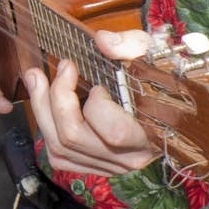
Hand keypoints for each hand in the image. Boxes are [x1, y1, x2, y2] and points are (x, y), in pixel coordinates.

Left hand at [23, 30, 157, 177]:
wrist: (172, 112)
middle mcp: (126, 160)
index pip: (113, 132)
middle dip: (55, 98)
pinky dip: (46, 127)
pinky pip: (57, 154)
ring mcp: (106, 167)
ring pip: (58, 146)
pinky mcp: (90, 168)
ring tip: (36, 78)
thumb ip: (132, 47)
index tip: (98, 84)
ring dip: (42, 109)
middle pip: (73, 136)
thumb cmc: (164, 85)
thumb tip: (103, 40)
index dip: (97, 103)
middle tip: (55, 68)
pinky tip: (44, 104)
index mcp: (149, 138)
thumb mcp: (155, 58)